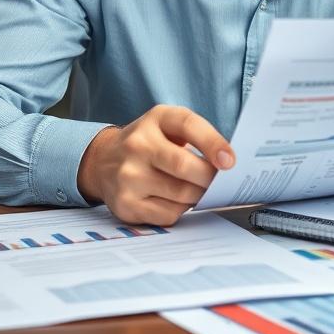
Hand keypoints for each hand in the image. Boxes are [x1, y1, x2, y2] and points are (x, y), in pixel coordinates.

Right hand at [77, 105, 234, 225]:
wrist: (103, 161)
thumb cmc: (148, 143)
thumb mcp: (168, 126)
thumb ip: (198, 137)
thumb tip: (227, 164)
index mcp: (156, 119)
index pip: (188, 124)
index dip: (213, 143)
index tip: (230, 161)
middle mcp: (137, 144)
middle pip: (184, 166)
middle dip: (209, 178)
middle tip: (217, 182)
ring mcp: (128, 175)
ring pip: (181, 195)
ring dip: (197, 195)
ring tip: (196, 189)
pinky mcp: (126, 204)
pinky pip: (169, 214)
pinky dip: (180, 210)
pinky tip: (174, 200)